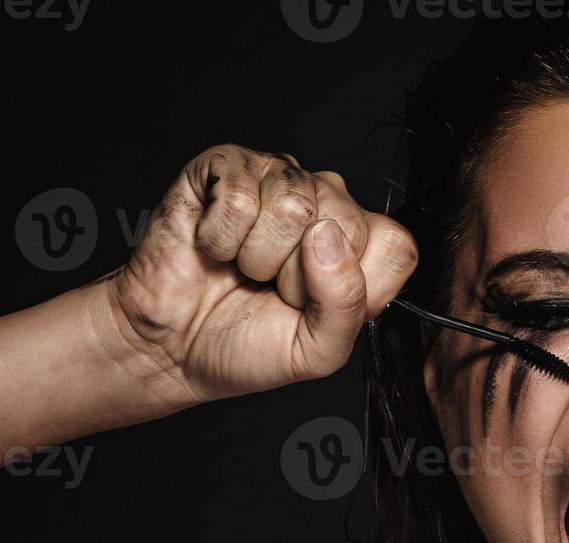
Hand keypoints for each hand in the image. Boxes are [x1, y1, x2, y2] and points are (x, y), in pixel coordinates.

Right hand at [104, 145, 417, 401]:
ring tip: (244, 268)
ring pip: (294, 206)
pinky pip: (240, 197)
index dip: (354, 284)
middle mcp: (326, 203)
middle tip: (272, 288)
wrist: (172, 345)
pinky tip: (214, 247)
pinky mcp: (228, 167)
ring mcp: (279, 179)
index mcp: (358, 246)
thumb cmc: (246, 344)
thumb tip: (328, 238)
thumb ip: (347, 305)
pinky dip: (220, 238)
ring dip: (257, 257)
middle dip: (300, 276)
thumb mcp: (318, 350)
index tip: (316, 304)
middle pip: (347, 223)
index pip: (396, 245)